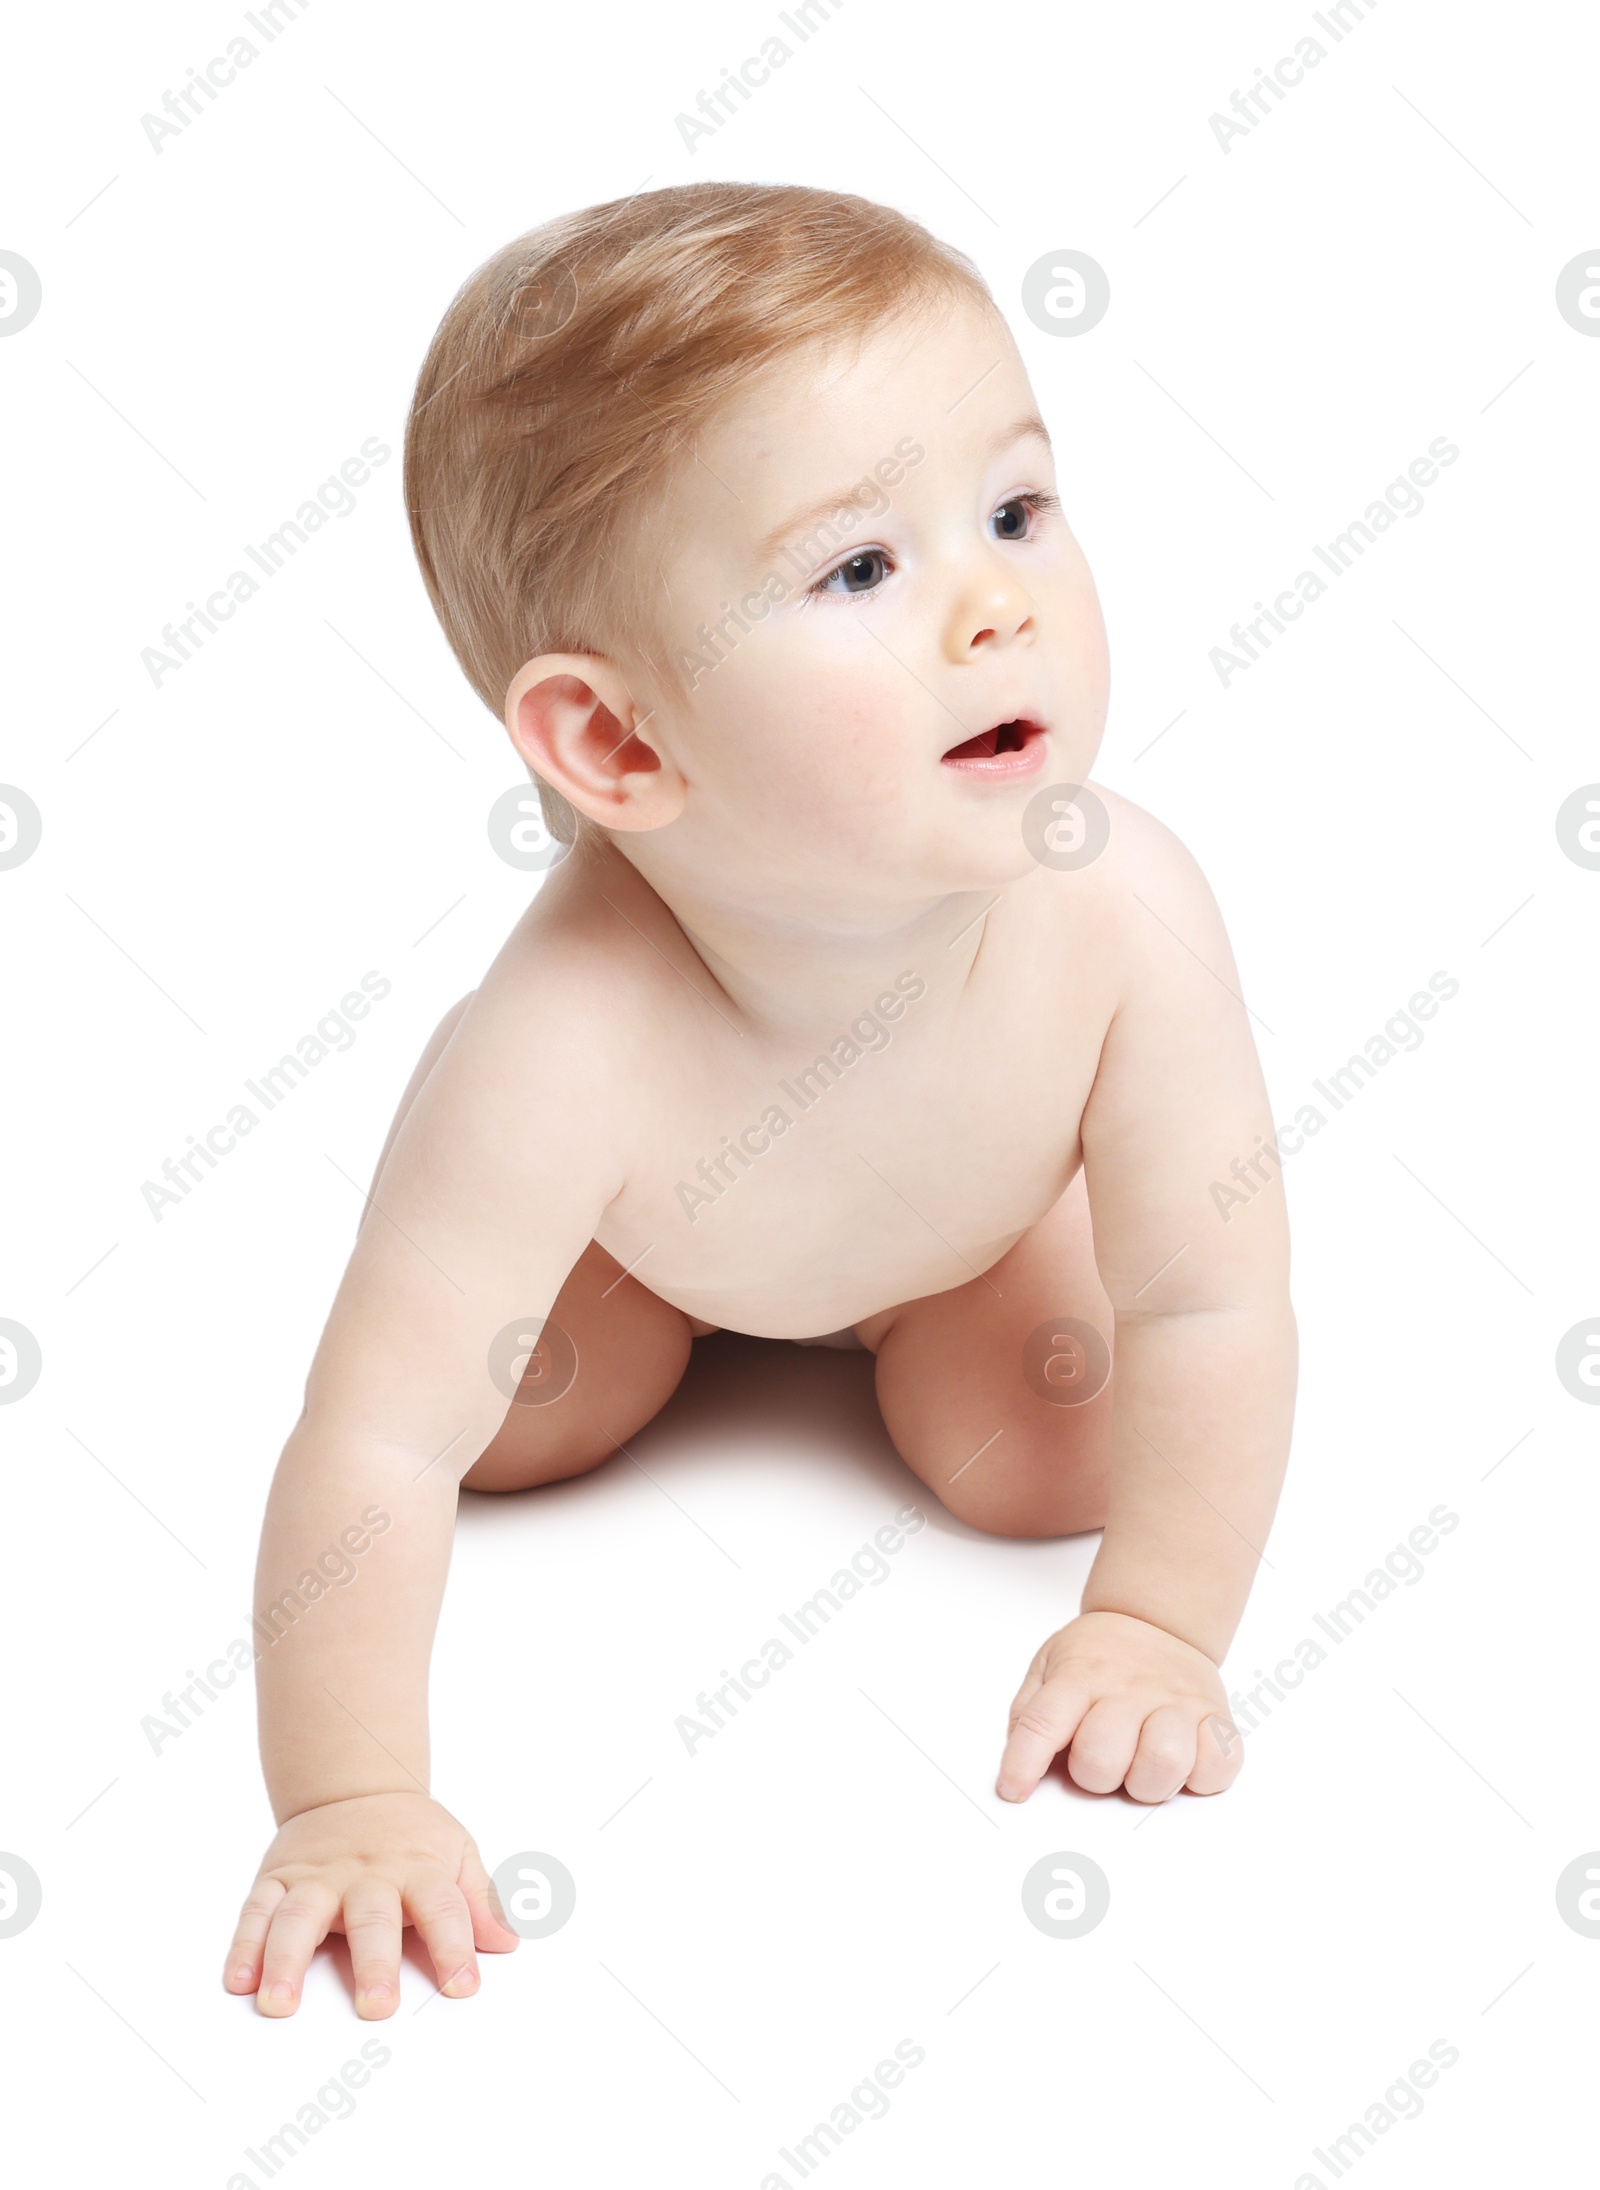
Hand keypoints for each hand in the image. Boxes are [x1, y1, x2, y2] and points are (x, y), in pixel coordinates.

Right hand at [224, 1792, 518, 2017]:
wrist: (353, 1783)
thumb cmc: (411, 1834)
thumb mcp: (456, 1851)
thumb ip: (478, 1899)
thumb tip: (508, 1942)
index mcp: (417, 1867)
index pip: (443, 1906)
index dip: (455, 1946)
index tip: (464, 1987)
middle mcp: (366, 1873)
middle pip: (371, 1916)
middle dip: (374, 1962)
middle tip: (376, 2007)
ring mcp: (317, 1877)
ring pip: (299, 1916)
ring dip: (287, 1960)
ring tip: (279, 2004)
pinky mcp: (277, 1879)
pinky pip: (256, 1911)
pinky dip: (245, 1945)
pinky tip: (239, 1981)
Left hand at [996, 1609, 1241, 1803]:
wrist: (1156, 1618)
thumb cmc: (1099, 1656)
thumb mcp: (1049, 1665)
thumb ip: (1030, 1714)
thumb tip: (1017, 1769)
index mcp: (1079, 1675)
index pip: (1042, 1722)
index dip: (1023, 1764)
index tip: (1013, 1791)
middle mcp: (1128, 1688)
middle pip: (1103, 1758)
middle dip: (1094, 1776)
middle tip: (1100, 1762)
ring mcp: (1176, 1701)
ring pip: (1164, 1764)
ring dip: (1147, 1781)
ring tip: (1141, 1764)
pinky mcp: (1216, 1716)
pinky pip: (1219, 1765)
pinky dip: (1202, 1777)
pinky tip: (1185, 1762)